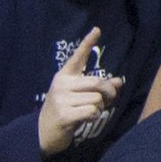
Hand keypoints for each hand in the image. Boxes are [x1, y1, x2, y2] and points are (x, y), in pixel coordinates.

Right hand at [35, 27, 123, 156]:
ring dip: (99, 108)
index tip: (97, 29)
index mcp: (64, 76)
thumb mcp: (78, 96)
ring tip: (87, 111)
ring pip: (97, 99)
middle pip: (97, 83)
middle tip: (109, 99)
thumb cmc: (65, 111)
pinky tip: (85, 119)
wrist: (42, 132)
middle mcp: (62, 84)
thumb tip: (118, 82)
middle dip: (108, 92)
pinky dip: (94, 116)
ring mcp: (61, 99)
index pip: (78, 57)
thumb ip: (96, 88)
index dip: (88, 43)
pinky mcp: (64, 114)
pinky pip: (92, 111)